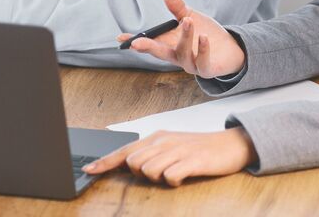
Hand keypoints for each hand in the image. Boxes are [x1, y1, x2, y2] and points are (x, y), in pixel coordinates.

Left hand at [83, 127, 257, 185]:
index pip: (124, 150)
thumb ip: (151, 154)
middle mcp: (164, 141)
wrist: (230, 145)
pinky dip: (173, 180)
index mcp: (156, 137)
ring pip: (149, 170)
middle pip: (134, 162)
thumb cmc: (197, 149)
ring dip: (159, 177)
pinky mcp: (192, 161)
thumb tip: (130, 165)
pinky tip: (183, 175)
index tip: (88, 170)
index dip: (104, 162)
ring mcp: (177, 150)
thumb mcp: (171, 147)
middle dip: (141, 173)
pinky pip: (170, 176)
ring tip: (175, 172)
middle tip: (162, 171)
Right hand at [116, 0, 245, 78]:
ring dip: (185, 36)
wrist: (230, 49)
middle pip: (160, 53)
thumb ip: (177, 8)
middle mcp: (177, 57)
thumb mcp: (190, 17)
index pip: (150, 43)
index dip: (135, 41)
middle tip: (137, 43)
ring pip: (183, 53)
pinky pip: (202, 61)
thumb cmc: (206, 33)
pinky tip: (203, 37)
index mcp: (170, 45)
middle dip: (148, 48)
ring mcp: (191, 65)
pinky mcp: (206, 69)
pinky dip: (202, 49)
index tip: (120, 38)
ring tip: (188, 21)